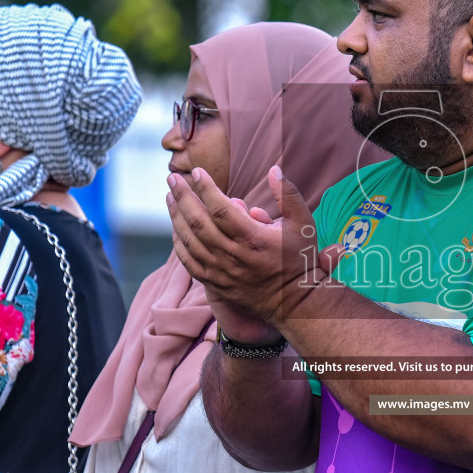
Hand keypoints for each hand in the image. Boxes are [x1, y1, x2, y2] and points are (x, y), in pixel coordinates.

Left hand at [166, 166, 338, 328]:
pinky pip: (189, 262)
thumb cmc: (299, 259)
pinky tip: (175, 228)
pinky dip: (179, 244)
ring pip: (190, 241)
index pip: (220, 208)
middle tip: (173, 178)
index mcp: (253, 238)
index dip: (206, 188)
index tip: (197, 171)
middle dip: (183, 197)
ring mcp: (222, 272)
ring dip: (176, 217)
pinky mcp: (216, 284)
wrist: (295, 303)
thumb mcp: (303, 224)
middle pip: (198, 222)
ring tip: (170, 197)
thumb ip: (288, 195)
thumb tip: (272, 170)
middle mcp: (233, 255)